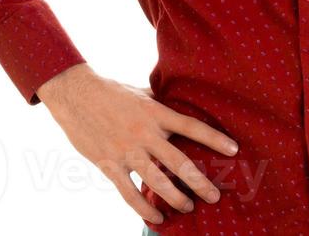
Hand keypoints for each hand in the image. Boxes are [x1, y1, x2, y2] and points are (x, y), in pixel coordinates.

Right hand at [37, 64, 239, 226]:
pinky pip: (129, 193)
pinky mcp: (108, 164)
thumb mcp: (142, 93)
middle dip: (200, 182)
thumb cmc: (112, 91)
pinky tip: (156, 217)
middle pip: (179, 162)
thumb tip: (182, 105)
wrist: (75, 93)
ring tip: (188, 207)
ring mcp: (126, 151)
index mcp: (155, 113)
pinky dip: (144, 208)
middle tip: (213, 196)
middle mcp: (144, 133)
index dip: (214, 138)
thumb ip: (161, 103)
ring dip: (176, 198)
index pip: (191, 126)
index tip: (233, 150)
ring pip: (157, 182)